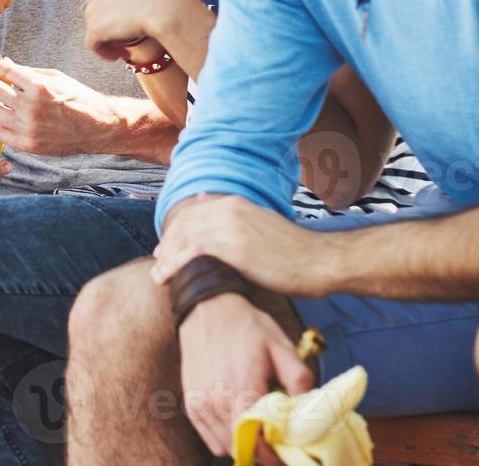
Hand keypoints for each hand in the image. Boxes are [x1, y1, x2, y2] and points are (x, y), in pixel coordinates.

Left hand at [0, 57, 118, 157]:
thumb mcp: (56, 77)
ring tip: (4, 104)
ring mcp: (29, 127)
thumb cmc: (79, 98)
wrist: (99, 126)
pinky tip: (11, 121)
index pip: (3, 70)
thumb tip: (6, 66)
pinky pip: (1, 134)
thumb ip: (29, 72)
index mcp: (38, 86)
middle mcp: (31, 106)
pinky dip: (3, 126)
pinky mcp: (29, 144)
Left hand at [83, 0, 173, 60]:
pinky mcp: (94, 28)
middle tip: (122, 38)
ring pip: (94, 33)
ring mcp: (92, 11)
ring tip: (124, 47)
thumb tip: (122, 11)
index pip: (95, 3)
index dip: (106, 17)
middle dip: (106, 29)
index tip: (119, 25)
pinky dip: (105, 53)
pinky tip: (120, 55)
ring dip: (108, 42)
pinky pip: (94, 46)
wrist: (161, 6)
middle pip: (92, 18)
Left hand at [153, 194, 330, 297]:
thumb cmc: (293, 251)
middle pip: (183, 225)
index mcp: (234, 203)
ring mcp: (231, 227)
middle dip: (166, 246)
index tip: (163, 249)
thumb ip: (231, 216)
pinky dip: (176, 265)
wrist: (320, 261)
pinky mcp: (235, 247)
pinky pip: (194, 253)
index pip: (190, 214)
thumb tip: (200, 199)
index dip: (173, 232)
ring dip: (167, 258)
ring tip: (159, 277)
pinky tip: (168, 278)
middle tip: (157, 266)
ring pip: (184, 238)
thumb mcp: (259, 223)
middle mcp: (229, 209)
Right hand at [178, 292, 314, 457]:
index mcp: (240, 386)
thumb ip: (299, 378)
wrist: (206, 307)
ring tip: (258, 430)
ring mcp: (200, 402)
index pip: (255, 440)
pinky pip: (209, 437)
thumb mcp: (280, 345)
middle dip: (261, 451)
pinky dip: (225, 438)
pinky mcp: (191, 401)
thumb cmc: (245, 325)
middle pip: (240, 447)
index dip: (273, 454)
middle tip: (276, 441)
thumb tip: (309, 409)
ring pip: (224, 446)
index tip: (286, 452)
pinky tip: (238, 423)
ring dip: (243, 445)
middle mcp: (215, 399)